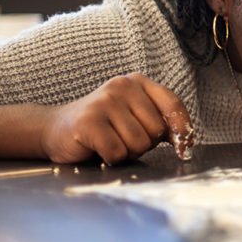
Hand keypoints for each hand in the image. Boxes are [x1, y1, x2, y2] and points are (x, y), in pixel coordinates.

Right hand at [41, 73, 193, 164]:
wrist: (56, 130)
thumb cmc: (104, 127)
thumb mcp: (135, 116)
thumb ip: (160, 121)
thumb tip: (186, 142)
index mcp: (138, 82)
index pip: (173, 104)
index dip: (183, 129)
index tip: (183, 148)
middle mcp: (122, 86)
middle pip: (156, 130)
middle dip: (145, 144)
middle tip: (124, 139)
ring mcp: (104, 102)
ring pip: (139, 143)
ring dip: (128, 152)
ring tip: (111, 142)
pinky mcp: (88, 122)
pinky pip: (117, 152)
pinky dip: (111, 159)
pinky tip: (99, 148)